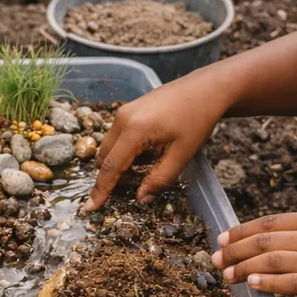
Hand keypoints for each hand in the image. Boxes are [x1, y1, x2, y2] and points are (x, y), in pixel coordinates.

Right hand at [85, 77, 228, 211]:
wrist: (207, 88)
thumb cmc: (198, 119)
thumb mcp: (182, 155)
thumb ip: (159, 179)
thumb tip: (141, 198)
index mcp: (134, 130)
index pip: (110, 167)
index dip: (100, 190)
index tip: (89, 208)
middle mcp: (122, 119)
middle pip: (104, 158)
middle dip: (114, 177)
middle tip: (136, 186)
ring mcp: (123, 112)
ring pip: (110, 148)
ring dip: (121, 164)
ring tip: (149, 166)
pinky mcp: (129, 110)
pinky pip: (118, 137)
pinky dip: (126, 151)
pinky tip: (148, 153)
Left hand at [211, 211, 296, 296]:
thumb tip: (284, 245)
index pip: (272, 222)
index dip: (243, 230)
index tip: (223, 238)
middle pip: (266, 242)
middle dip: (235, 251)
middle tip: (214, 260)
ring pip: (273, 262)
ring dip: (244, 269)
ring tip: (226, 276)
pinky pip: (293, 284)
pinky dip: (269, 284)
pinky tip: (252, 286)